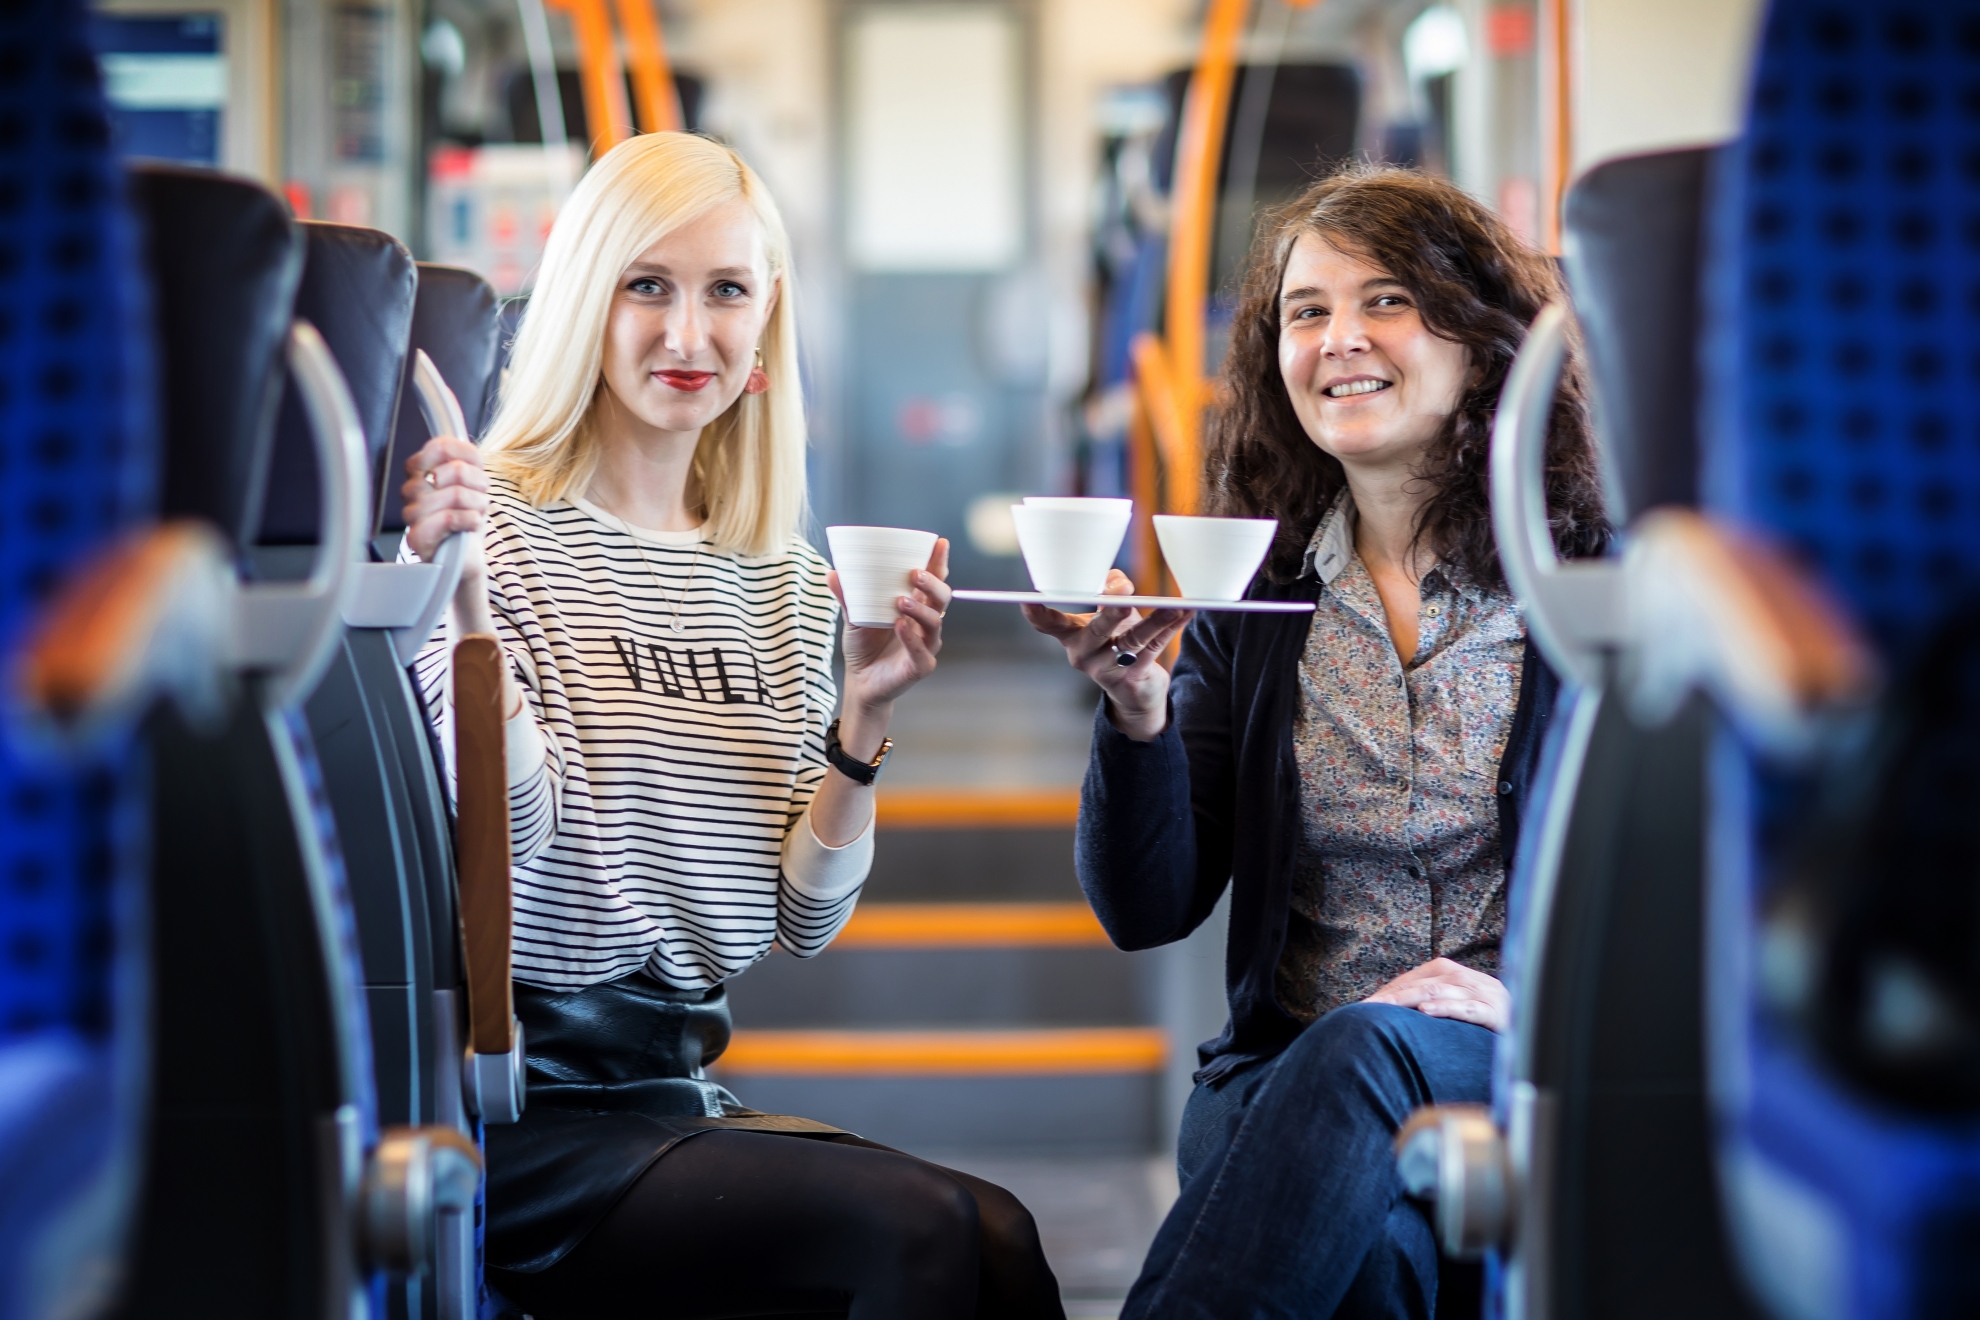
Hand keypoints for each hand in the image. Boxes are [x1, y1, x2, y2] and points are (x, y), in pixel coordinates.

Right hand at [402, 435, 489, 561]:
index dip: (469, 460)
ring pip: (455, 494)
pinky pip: (448, 517)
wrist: (467, 556)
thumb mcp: (473, 481)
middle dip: (478, 487)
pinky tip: (470, 524)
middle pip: (455, 470)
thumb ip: (467, 457)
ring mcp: (411, 513)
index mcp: (420, 470)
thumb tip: (462, 439)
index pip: (442, 446)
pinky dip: (469, 520)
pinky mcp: (417, 537)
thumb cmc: (467, 517)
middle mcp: (411, 489)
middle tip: (478, 501)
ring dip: (477, 506)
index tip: (477, 475)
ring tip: (475, 515)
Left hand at [829, 538, 950, 724]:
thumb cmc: (864, 647)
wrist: (860, 682)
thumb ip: (847, 597)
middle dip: (933, 583)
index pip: (934, 581)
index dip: (939, 562)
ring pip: (935, 623)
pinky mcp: (921, 665)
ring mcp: (926, 644)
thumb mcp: (854, 618)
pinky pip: (921, 650)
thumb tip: (833, 572)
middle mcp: (925, 623)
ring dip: (920, 609)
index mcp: (916, 606)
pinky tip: (900, 625)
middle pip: (942, 598)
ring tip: (900, 600)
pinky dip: (911, 637)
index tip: (939, 543)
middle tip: (915, 573)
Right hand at [1021, 569, 1191, 741]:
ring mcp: (1109, 668)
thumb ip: (1108, 591)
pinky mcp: (1134, 676)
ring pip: (1134, 639)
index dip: (1037, 613)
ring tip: (1173, 604)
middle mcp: (1084, 654)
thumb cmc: (1114, 643)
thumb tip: (1118, 582)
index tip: (1028, 600)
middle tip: (1124, 590)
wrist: (1133, 693)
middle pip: (1096, 630)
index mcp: (1070, 637)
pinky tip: (1186, 611)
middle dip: (1110, 610)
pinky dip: (1172, 626)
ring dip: (1156, 619)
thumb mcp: (1106, 619)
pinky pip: (1156, 647)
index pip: (1047, 624)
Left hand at [1362, 958, 1510, 1032]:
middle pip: (1424, 983)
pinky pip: (1467, 1008)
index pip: (1415, 979)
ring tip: (1386, 1008)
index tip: (1364, 1007)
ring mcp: (1484, 994)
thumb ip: (1432, 1003)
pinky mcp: (1497, 1013)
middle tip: (1366, 1009)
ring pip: (1440, 992)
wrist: (1530, 1033)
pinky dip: (1446, 1008)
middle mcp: (1470, 979)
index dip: (1389, 992)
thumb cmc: (1486, 1024)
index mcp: (1457, 973)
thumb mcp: (1457, 1007)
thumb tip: (1397, 1011)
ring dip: (1410, 1000)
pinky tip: (1426, 1012)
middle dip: (1392, 996)